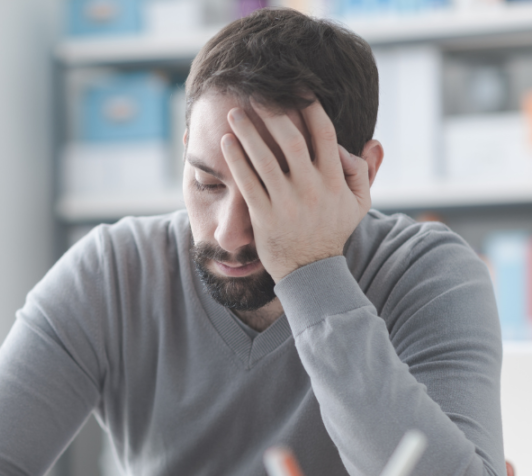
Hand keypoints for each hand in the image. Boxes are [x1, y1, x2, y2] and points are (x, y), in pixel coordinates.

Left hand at [220, 101, 372, 281]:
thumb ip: (362, 171)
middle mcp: (311, 188)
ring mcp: (286, 202)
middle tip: (256, 92)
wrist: (311, 270)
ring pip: (264, 159)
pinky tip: (225, 143)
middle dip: (273, 112)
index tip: (296, 88)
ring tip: (234, 112)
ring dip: (247, 132)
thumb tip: (367, 142)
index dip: (310, 107)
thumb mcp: (359, 204)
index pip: (323, 134)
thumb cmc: (332, 231)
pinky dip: (235, 160)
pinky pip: (247, 182)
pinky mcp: (264, 215)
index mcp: (334, 180)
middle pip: (290, 140)